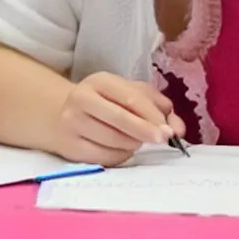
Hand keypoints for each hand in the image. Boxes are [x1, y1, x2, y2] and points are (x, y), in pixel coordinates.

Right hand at [54, 72, 184, 166]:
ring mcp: (72, 123)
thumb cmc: (104, 103)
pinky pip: (104, 157)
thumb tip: (178, 128)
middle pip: (119, 119)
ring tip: (136, 140)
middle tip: (162, 139)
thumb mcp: (127, 93)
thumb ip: (156, 105)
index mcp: (99, 81)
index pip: (130, 98)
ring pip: (113, 141)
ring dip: (133, 144)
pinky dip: (120, 156)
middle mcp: (81, 99)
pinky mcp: (70, 147)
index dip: (151, 115)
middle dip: (145, 131)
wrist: (60, 115)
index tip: (170, 129)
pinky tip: (122, 149)